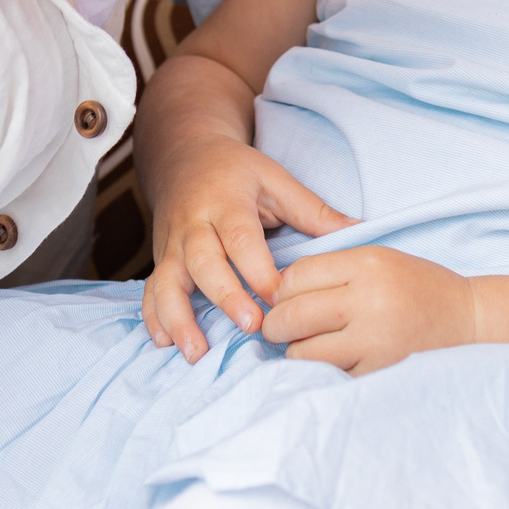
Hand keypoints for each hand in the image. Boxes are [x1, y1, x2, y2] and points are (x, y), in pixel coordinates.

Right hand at [141, 135, 353, 360]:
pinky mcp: (159, 259)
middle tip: (250, 326)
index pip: (241, 239)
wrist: (184, 155)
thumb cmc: (237, 172)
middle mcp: (194, 224)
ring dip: (179, 318)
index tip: (280, 298)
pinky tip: (164, 344)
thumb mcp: (276, 179)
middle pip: (203, 262)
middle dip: (225, 296)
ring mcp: (171, 244)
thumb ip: (313, 209)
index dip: (259, 270)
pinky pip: (150, 290)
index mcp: (226, 202)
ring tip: (196, 352)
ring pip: (168, 282)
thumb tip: (358, 230)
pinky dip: (153, 317)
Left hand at [261, 245, 476, 374]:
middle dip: (277, 325)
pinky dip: (323, 372)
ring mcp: (375, 340)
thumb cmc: (420, 288)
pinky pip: (329, 376)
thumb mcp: (380, 260)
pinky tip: (335, 361)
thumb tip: (277, 291)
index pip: (296, 275)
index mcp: (368, 264)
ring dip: (297, 352)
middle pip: (291, 314)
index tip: (285, 300)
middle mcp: (369, 300)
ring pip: (302, 352)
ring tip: (309, 346)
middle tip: (280, 329)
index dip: (282, 290)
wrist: (470, 320)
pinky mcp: (380, 372)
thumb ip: (333, 271)